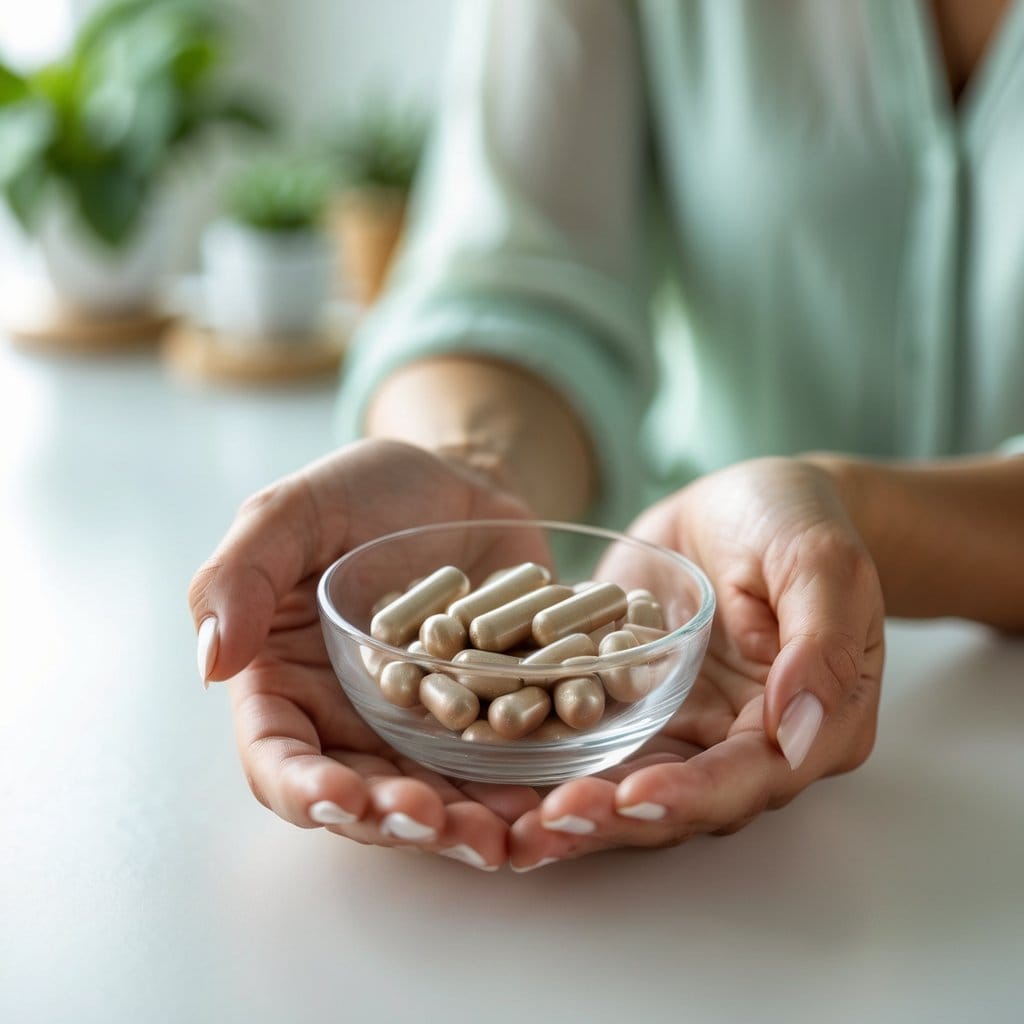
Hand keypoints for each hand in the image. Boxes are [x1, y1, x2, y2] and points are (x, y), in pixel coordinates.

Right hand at [189, 439, 544, 869]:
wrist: (452, 482)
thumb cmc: (358, 492)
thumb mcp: (289, 514)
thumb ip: (238, 577)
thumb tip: (211, 662)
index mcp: (288, 684)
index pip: (278, 757)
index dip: (305, 788)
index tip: (343, 795)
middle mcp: (351, 720)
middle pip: (365, 795)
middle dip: (399, 820)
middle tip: (437, 822)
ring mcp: (423, 725)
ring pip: (438, 794)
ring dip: (468, 824)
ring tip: (504, 833)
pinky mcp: (489, 712)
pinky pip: (505, 759)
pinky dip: (526, 782)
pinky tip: (554, 789)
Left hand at [508, 457, 884, 868]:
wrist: (741, 497)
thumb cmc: (794, 520)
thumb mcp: (820, 561)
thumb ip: (820, 644)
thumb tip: (797, 730)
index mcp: (807, 728)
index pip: (747, 778)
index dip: (691, 795)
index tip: (633, 797)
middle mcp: (738, 742)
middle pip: (679, 801)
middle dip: (613, 818)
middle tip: (546, 825)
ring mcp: (680, 723)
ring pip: (626, 781)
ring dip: (571, 808)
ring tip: (508, 826)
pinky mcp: (628, 698)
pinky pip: (586, 734)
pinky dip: (544, 757)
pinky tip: (492, 769)